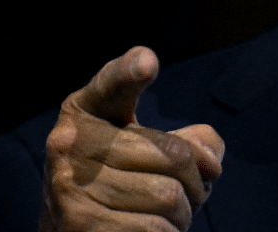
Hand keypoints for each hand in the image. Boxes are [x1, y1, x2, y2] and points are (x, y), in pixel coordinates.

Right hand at [42, 47, 223, 230]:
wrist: (68, 231)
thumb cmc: (120, 181)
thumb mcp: (144, 147)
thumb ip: (186, 140)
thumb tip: (209, 158)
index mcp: (84, 110)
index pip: (112, 84)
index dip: (131, 71)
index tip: (148, 62)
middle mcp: (69, 142)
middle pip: (174, 155)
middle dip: (195, 183)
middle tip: (184, 195)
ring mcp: (69, 185)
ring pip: (168, 197)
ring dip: (181, 216)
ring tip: (162, 216)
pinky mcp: (79, 225)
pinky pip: (155, 229)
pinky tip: (150, 231)